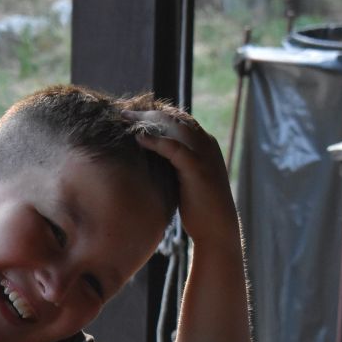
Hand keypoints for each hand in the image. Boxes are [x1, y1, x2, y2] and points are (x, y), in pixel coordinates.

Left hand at [124, 109, 237, 247]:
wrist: (217, 229)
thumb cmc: (199, 208)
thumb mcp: (184, 179)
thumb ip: (173, 164)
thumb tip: (150, 160)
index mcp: (204, 144)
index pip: (178, 120)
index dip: (155, 115)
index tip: (132, 116)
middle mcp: (206, 144)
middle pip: (174, 118)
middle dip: (147, 113)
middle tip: (123, 113)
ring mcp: (203, 154)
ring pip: (174, 126)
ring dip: (148, 120)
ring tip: (126, 119)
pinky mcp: (197, 168)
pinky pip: (174, 148)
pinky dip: (156, 141)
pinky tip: (138, 139)